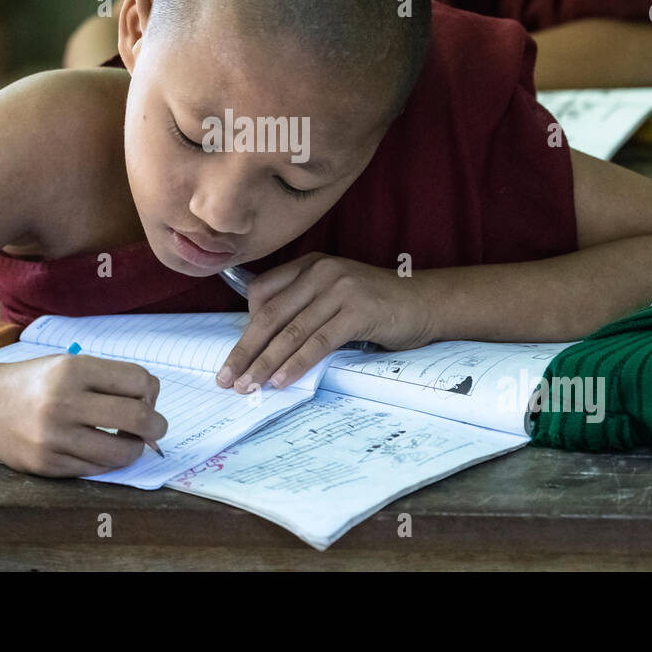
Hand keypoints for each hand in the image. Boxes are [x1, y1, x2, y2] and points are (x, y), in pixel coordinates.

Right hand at [0, 354, 165, 476]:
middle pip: (138, 418)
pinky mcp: (47, 465)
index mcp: (73, 369)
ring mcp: (54, 437)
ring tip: (129, 441)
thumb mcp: (68, 365)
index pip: (138, 381)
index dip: (151, 392)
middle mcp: (63, 402)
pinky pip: (97, 469)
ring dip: (134, 449)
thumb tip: (152, 405)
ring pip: (121, 452)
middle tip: (155, 428)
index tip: (146, 399)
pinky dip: (107, 461)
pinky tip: (101, 450)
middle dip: (156, 426)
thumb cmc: (33, 383)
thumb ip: (108, 380)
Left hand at [215, 253, 436, 392]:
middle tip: (226, 379)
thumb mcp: (334, 296)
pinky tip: (281, 380)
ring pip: (290, 331)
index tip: (235, 357)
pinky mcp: (357, 310)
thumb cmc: (377, 306)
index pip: (261, 293)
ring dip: (265, 363)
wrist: (425, 303)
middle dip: (245, 350)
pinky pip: (318, 341)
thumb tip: (265, 344)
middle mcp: (320, 271)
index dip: (244, 328)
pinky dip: (296, 364)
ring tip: (247, 386)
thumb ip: (304, 308)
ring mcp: (339, 288)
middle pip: (269, 314)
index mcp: (309, 265)